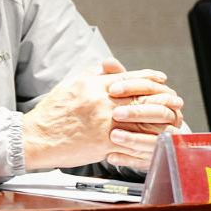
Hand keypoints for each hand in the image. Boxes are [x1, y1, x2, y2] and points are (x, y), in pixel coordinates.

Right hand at [22, 59, 171, 169]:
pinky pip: (131, 140)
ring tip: (171, 119)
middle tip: (174, 99)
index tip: (160, 78)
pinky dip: (145, 139)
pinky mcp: (104, 142)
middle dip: (160, 97)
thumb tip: (106, 69)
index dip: (147, 77)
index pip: (127, 77)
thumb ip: (90, 76)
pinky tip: (155, 139)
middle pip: (140, 96)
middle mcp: (100, 101)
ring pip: (140, 118)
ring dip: (159, 119)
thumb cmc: (51, 114)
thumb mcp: (69, 87)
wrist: (36, 137)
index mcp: (92, 85)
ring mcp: (103, 122)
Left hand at [105, 67, 184, 169]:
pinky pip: (146, 160)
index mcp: (164, 96)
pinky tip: (111, 156)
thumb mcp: (119, 90)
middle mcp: (171, 117)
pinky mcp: (158, 157)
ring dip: (134, 138)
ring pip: (156, 139)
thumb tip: (108, 62)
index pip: (153, 87)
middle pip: (160, 112)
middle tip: (115, 113)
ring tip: (113, 136)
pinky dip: (129, 158)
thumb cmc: (124, 105)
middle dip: (137, 112)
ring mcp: (167, 138)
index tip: (111, 89)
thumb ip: (114, 76)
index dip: (132, 86)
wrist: (129, 132)